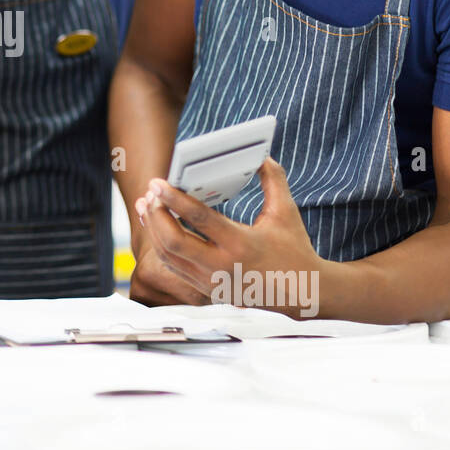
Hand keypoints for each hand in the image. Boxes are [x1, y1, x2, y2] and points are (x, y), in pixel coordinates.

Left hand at [138, 158, 328, 317]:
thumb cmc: (293, 250)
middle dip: (156, 215)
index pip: (199, 218)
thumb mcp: (286, 212)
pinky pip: (174, 267)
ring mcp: (211, 281)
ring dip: (153, 229)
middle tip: (150, 193)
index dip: (174, 199)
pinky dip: (162, 246)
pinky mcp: (206, 290)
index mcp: (241, 244)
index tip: (157, 183)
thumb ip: (273, 180)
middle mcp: (222, 265)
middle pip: (173, 241)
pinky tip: (157, 228)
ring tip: (147, 206)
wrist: (302, 294)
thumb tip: (262, 156)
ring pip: (168, 255)